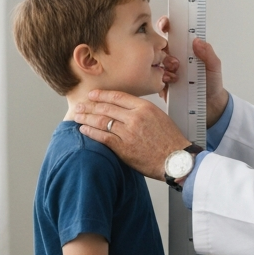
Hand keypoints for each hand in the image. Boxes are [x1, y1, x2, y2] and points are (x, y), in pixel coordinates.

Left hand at [76, 90, 190, 179]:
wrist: (176, 160)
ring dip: (86, 118)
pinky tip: (83, 130)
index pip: (117, 96)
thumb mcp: (160, 117)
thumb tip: (126, 110)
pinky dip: (91, 132)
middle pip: (106, 107)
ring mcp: (128, 132)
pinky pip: (102, 137)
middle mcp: (135, 117)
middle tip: (79, 104)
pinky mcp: (123, 147)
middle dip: (90, 105)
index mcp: (145, 107)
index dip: (102, 95)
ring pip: (101, 121)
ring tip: (77, 116)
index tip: (92, 95)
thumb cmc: (171, 141)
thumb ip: (142, 111)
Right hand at [155, 17, 228, 127]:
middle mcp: (173, 58)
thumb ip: (208, 54)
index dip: (165, 25)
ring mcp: (166, 71)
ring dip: (163, 67)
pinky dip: (160, 80)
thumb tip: (197, 41)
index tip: (165, 25)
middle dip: (160, 49)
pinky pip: (153, 79)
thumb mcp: (214, 67)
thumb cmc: (212, 84)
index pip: (171, 32)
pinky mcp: (162, 85)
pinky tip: (171, 84)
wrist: (211, 107)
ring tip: (176, 76)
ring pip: (154, 63)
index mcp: (185, 50)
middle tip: (173, 59)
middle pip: (157, 46)